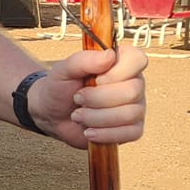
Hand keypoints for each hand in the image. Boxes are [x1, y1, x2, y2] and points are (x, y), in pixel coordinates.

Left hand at [32, 45, 147, 148]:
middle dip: (98, 98)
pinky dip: (104, 134)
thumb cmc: (61, 87)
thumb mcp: (64, 70)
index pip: (138, 59)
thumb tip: (110, 55)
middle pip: (132, 91)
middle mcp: (134, 84)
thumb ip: (84, 60)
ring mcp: (136, 107)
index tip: (96, 78)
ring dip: (96, 117)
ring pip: (129, 114)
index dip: (118, 71)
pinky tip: (88, 131)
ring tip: (78, 115)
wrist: (52, 115)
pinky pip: (131, 133)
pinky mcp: (132, 129)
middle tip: (77, 98)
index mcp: (121, 63)